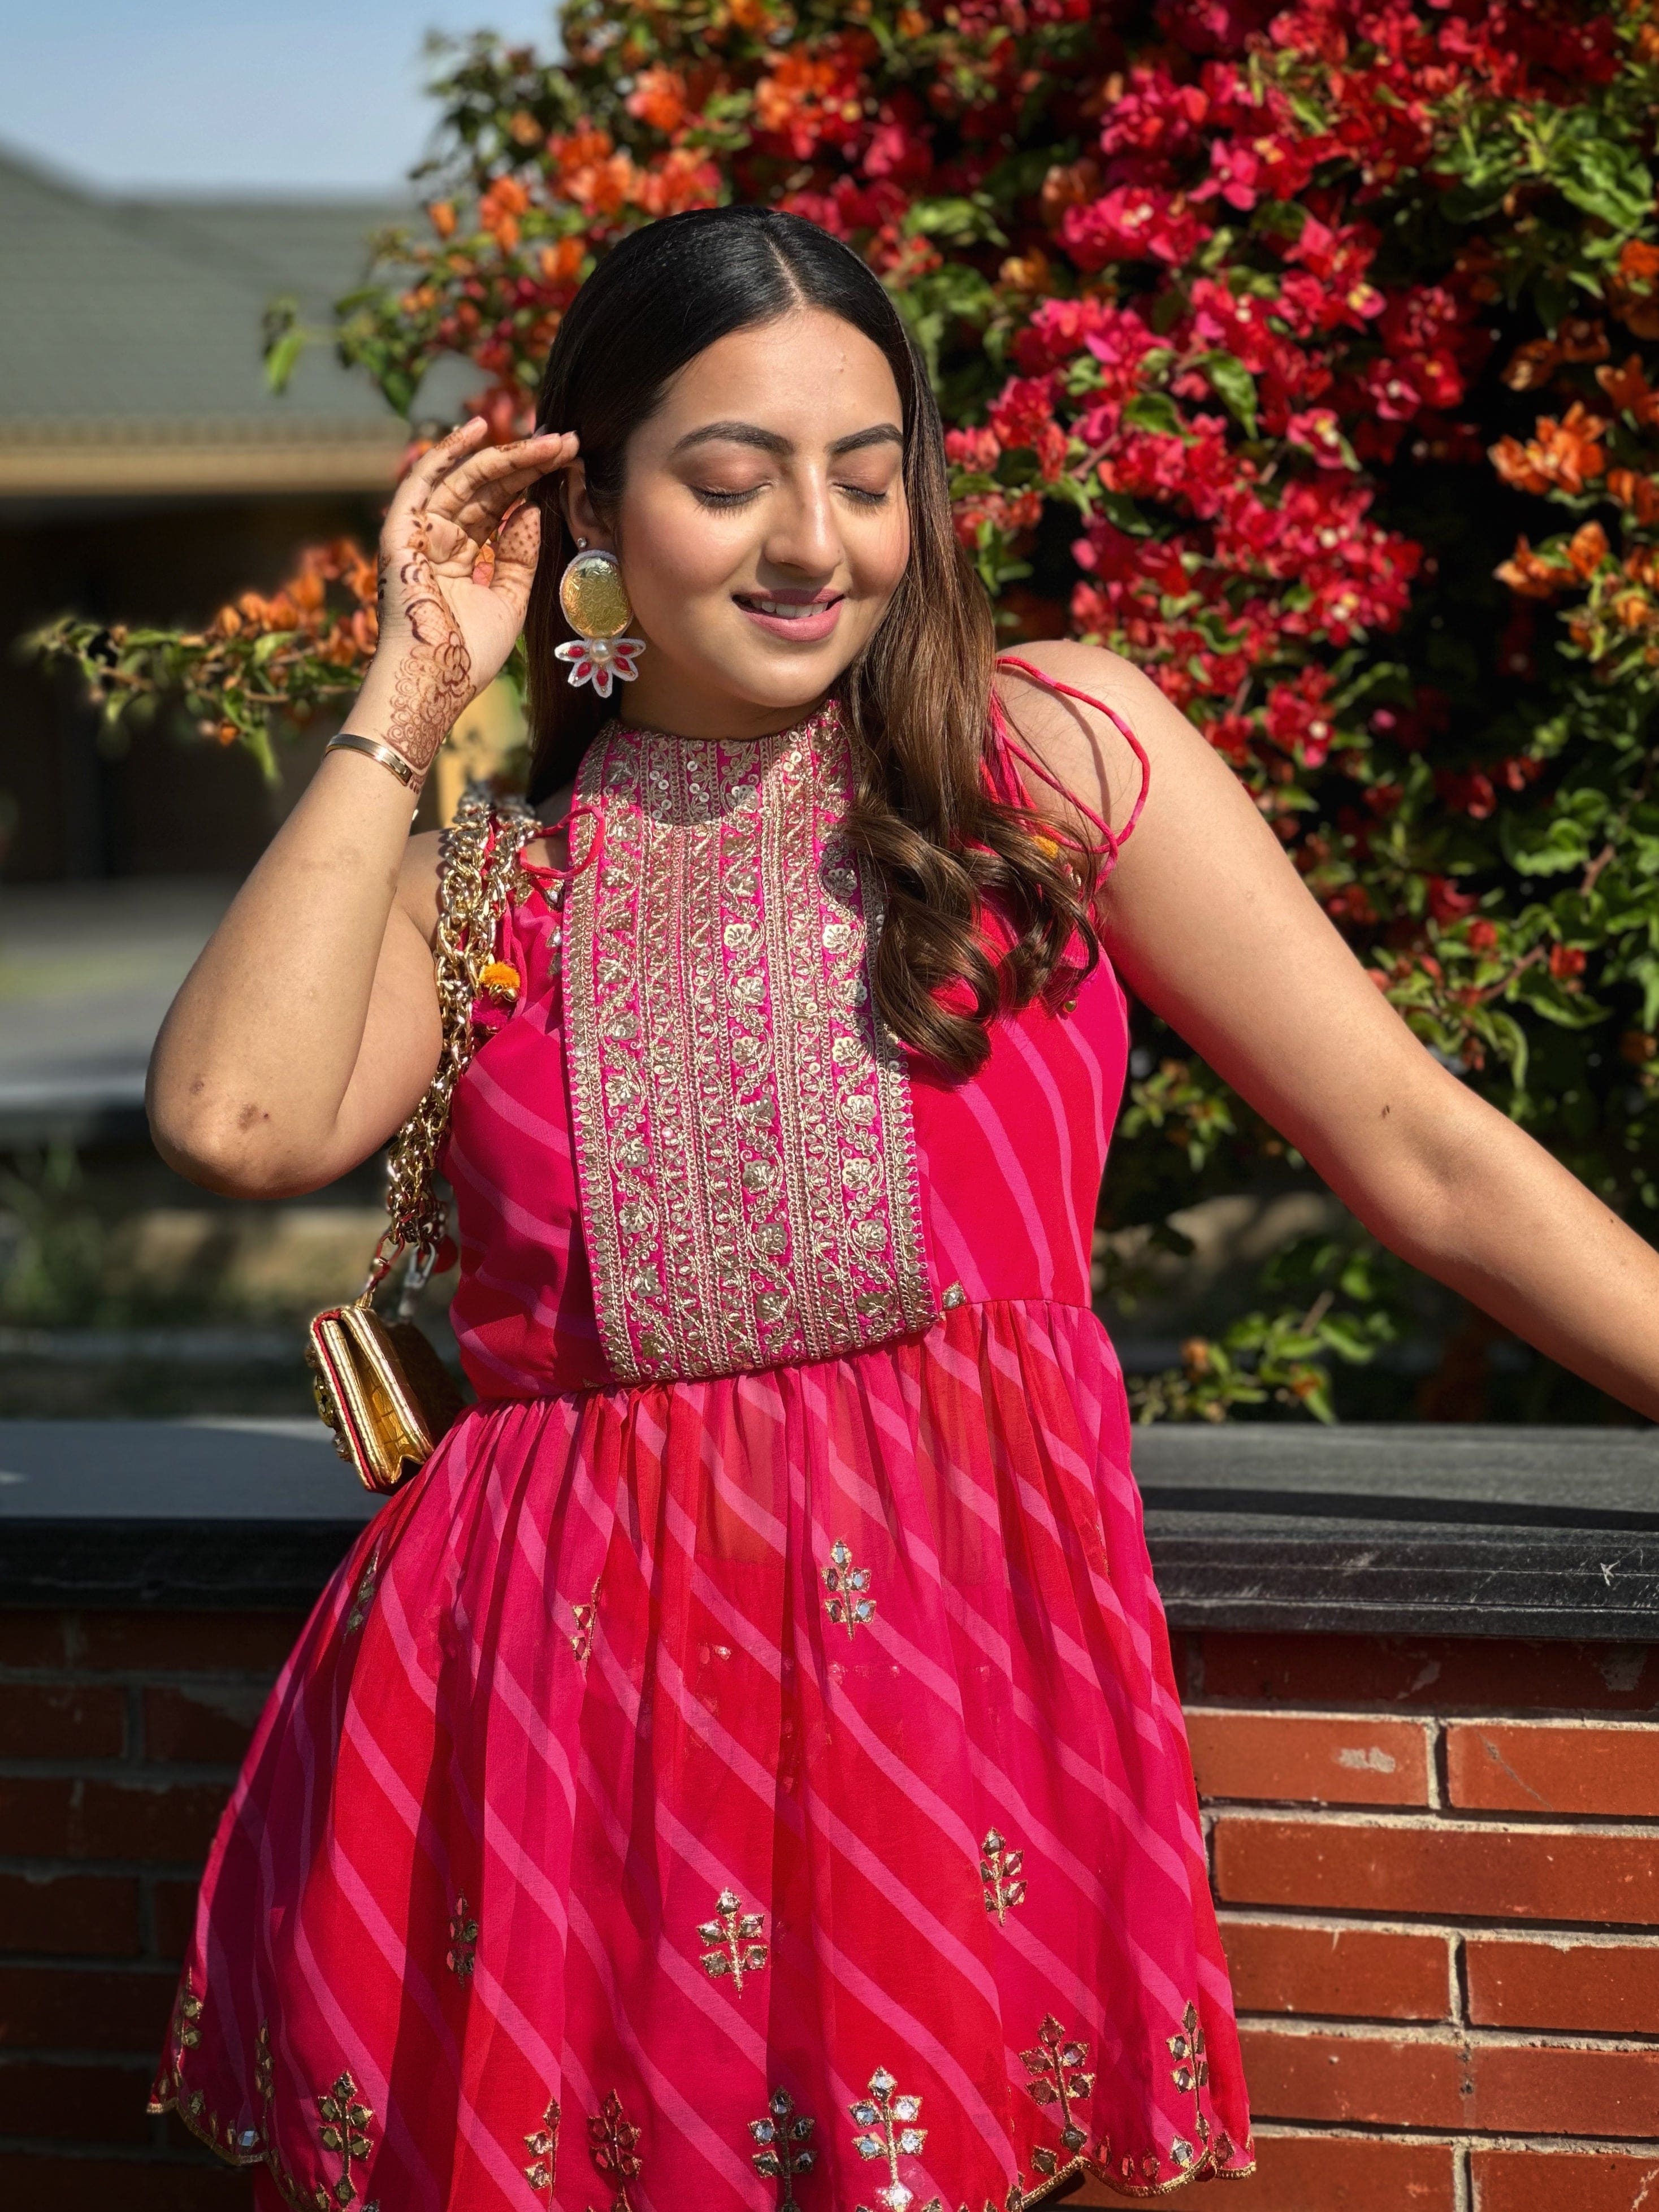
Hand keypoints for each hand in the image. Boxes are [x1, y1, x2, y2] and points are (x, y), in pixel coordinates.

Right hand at [347, 417, 577, 777]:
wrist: (437, 684)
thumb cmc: (471, 656)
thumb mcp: (511, 600)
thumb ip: (520, 555)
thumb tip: (533, 508)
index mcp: (464, 558)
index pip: (500, 507)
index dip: (532, 482)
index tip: (568, 462)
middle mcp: (440, 540)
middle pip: (487, 489)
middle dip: (526, 463)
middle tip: (566, 442)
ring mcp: (420, 535)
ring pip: (463, 480)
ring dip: (503, 455)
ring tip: (544, 437)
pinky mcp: (400, 534)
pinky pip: (422, 484)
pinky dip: (446, 455)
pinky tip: (477, 432)